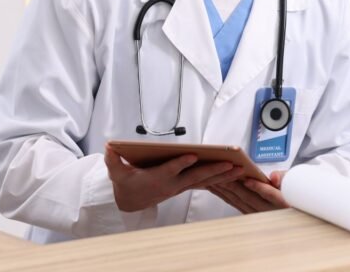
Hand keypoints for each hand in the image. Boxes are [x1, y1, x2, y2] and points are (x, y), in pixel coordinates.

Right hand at [104, 144, 242, 212]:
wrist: (131, 201)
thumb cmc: (126, 183)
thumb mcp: (116, 172)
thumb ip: (113, 160)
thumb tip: (109, 147)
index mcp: (157, 178)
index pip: (170, 170)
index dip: (180, 163)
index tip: (192, 156)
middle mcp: (172, 184)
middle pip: (195, 177)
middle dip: (213, 170)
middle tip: (230, 164)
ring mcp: (181, 186)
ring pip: (205, 181)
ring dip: (223, 176)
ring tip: (240, 169)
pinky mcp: (186, 186)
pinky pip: (207, 183)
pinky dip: (221, 179)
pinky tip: (235, 174)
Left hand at [208, 170, 289, 213]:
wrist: (287, 203)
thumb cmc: (287, 188)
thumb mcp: (291, 180)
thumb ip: (282, 177)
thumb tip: (274, 177)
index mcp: (281, 201)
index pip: (270, 194)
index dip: (258, 188)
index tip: (248, 180)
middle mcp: (268, 210)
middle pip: (249, 198)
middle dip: (234, 186)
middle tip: (222, 175)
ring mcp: (256, 213)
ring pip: (239, 201)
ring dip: (225, 191)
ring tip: (214, 180)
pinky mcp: (248, 213)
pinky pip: (234, 204)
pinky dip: (224, 195)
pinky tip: (215, 188)